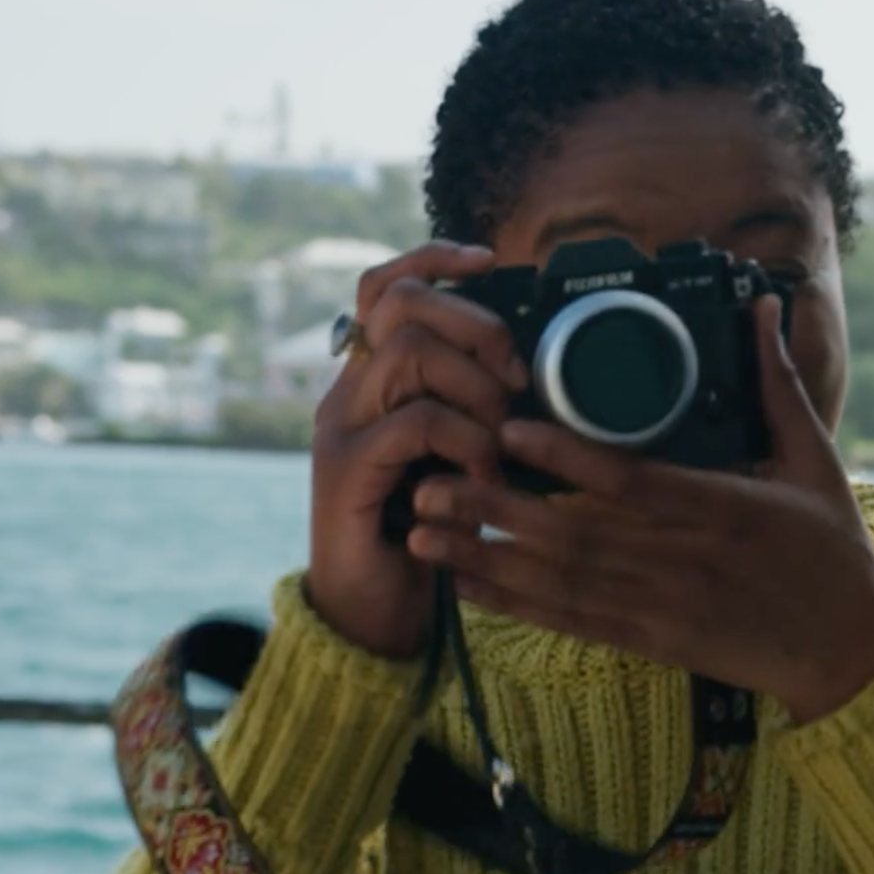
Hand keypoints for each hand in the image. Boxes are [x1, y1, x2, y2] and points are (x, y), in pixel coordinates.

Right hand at [303, 241, 528, 658]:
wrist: (376, 615)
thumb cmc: (430, 535)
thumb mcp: (460, 455)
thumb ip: (474, 406)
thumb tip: (531, 366)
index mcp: (374, 380)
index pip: (384, 286)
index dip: (433, 257)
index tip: (490, 260)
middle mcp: (349, 393)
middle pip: (404, 305)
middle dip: (477, 327)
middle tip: (515, 382)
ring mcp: (342, 429)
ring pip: (412, 355)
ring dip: (477, 390)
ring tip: (499, 442)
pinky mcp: (348, 471)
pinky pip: (415, 421)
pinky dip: (466, 441)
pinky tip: (483, 477)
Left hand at [403, 297, 873, 723]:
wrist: (849, 657)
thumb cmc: (834, 555)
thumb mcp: (815, 462)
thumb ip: (779, 386)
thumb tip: (765, 308)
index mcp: (721, 510)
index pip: (630, 481)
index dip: (565, 458)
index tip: (508, 430)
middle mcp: (682, 560)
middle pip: (573, 533)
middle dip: (495, 507)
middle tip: (429, 479)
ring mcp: (663, 606)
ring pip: (559, 581)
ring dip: (487, 555)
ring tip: (425, 528)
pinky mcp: (653, 641)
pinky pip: (572, 622)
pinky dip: (516, 605)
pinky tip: (466, 583)